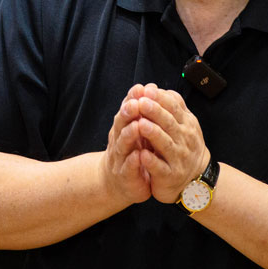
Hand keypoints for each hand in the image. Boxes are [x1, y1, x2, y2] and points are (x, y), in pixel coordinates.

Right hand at [100, 85, 151, 205]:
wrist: (117, 182)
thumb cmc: (130, 151)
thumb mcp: (135, 128)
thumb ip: (141, 110)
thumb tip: (150, 86)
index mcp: (123, 126)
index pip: (126, 109)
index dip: (132, 99)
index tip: (140, 89)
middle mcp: (119, 139)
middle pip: (121, 123)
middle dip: (128, 113)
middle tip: (135, 103)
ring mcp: (120, 157)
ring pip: (123, 144)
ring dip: (130, 134)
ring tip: (137, 126)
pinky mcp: (125, 175)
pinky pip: (129, 167)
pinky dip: (133, 161)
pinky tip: (139, 156)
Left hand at [130, 83, 209, 203]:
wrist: (195, 178)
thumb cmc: (183, 145)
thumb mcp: (181, 123)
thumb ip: (169, 106)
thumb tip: (153, 86)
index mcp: (186, 124)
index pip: (174, 107)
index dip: (160, 98)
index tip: (146, 90)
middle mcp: (184, 139)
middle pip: (169, 123)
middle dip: (155, 112)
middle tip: (141, 102)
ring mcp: (178, 158)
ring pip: (165, 144)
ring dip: (153, 134)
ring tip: (141, 124)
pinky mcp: (170, 175)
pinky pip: (160, 167)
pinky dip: (152, 161)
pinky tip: (142, 155)